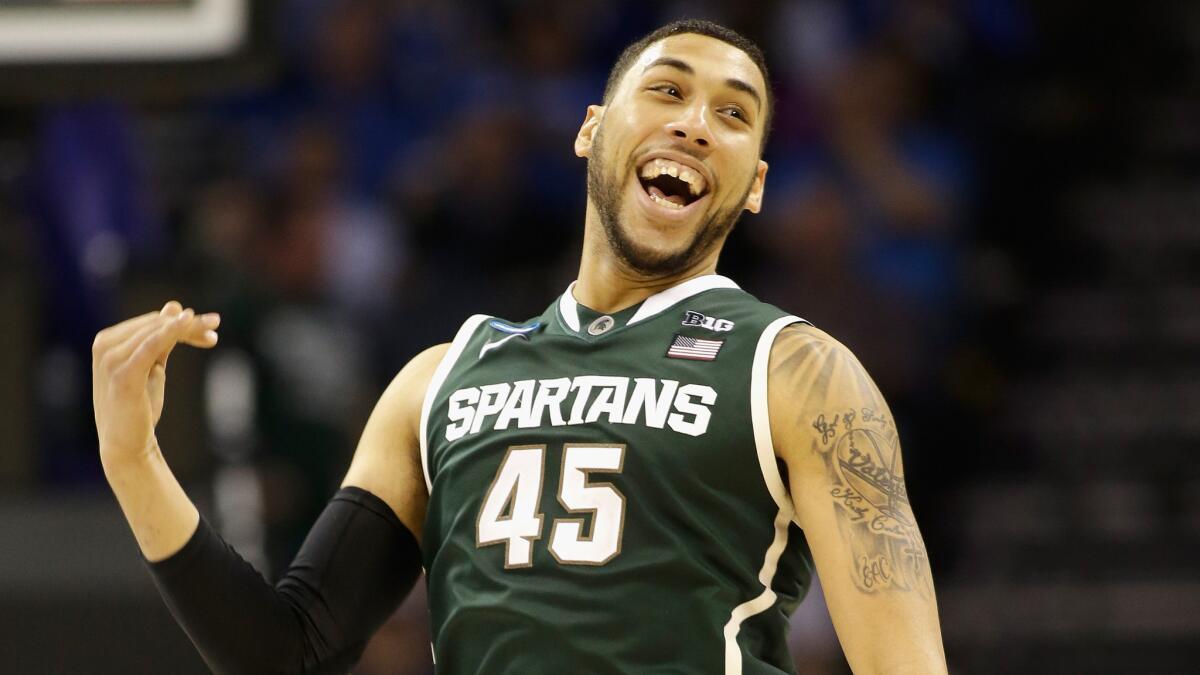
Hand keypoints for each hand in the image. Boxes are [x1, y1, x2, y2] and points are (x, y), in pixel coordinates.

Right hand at [92, 301, 219, 467]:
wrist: (127, 443)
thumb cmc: (138, 404)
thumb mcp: (152, 366)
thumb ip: (161, 337)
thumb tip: (174, 306)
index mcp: (107, 341)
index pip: (151, 322)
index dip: (181, 322)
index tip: (210, 328)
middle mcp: (105, 345)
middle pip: (155, 324)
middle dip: (189, 324)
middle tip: (215, 325)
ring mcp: (111, 359)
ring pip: (157, 332)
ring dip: (188, 327)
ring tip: (213, 326)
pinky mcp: (123, 374)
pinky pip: (150, 345)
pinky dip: (169, 332)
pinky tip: (185, 323)